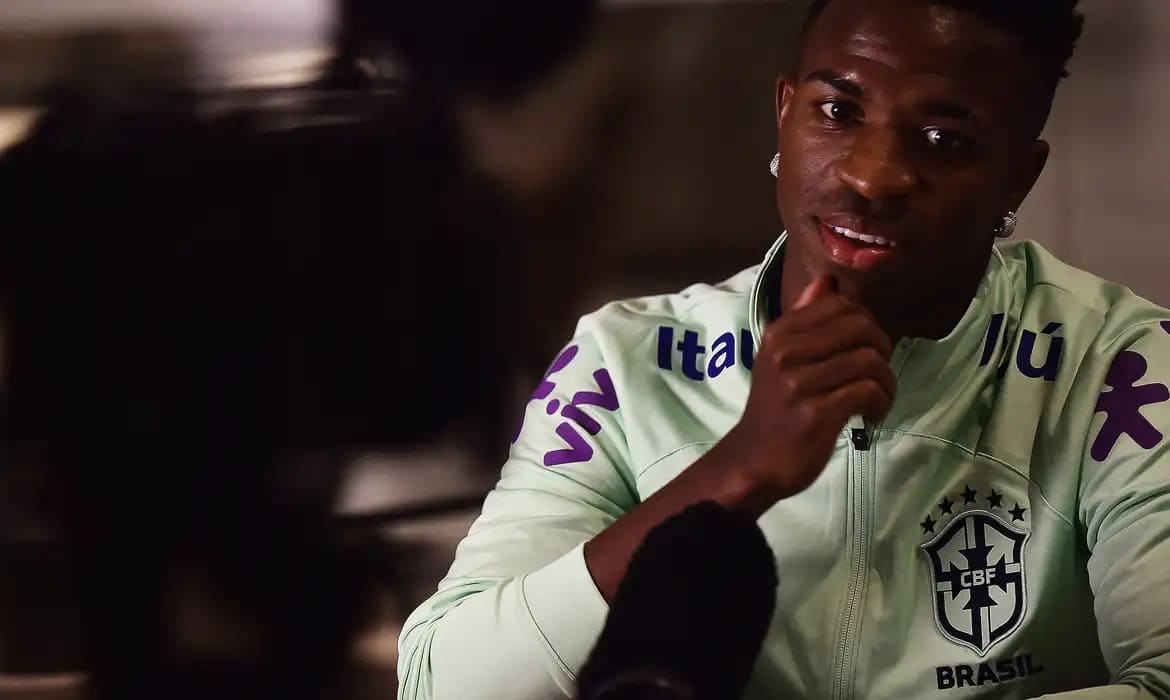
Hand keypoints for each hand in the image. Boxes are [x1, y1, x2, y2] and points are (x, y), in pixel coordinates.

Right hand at [720, 274, 896, 501]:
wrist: (753, 461)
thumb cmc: (774, 409)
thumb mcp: (780, 357)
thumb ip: (804, 319)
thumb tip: (827, 281)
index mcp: (780, 333)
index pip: (841, 304)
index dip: (865, 323)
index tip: (863, 349)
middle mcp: (787, 352)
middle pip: (860, 327)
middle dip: (882, 349)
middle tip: (877, 374)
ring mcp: (800, 383)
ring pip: (868, 361)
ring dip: (886, 382)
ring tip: (878, 399)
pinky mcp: (816, 413)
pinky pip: (867, 392)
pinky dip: (880, 403)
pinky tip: (871, 415)